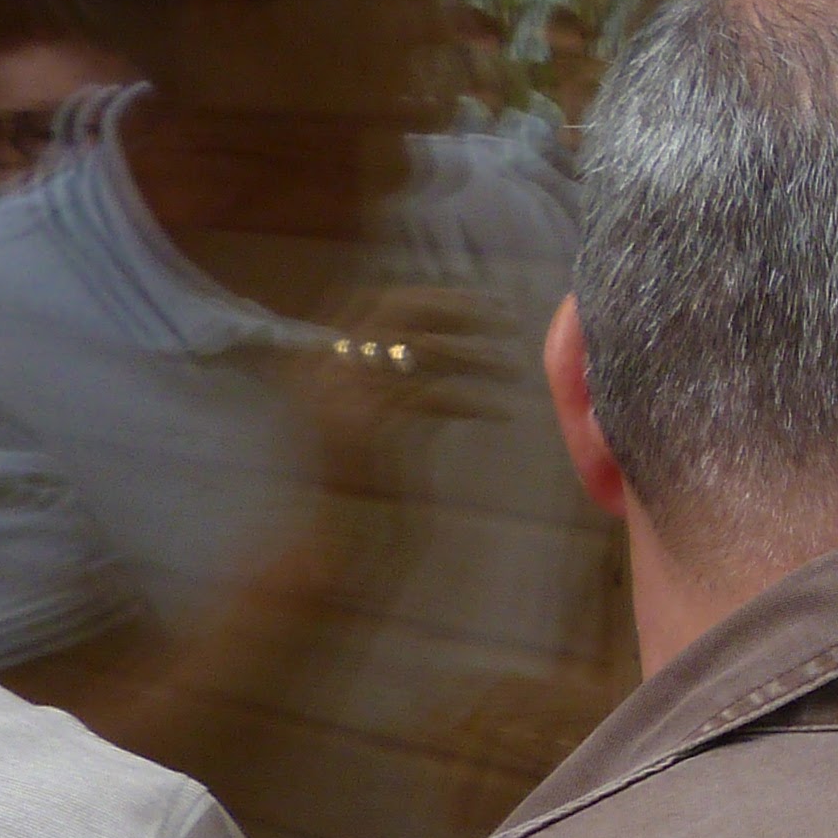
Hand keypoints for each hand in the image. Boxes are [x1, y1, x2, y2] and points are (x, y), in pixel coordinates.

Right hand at [274, 286, 508, 494]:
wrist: (340, 541)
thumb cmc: (368, 481)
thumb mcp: (378, 414)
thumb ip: (400, 370)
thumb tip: (454, 327)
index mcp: (324, 359)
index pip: (382, 300)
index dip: (436, 296)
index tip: (481, 300)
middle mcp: (326, 370)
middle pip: (401, 312)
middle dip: (460, 310)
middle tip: (507, 320)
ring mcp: (344, 396)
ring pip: (424, 350)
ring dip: (478, 355)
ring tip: (514, 369)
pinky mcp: (370, 428)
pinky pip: (436, 395)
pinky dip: (475, 400)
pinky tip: (502, 412)